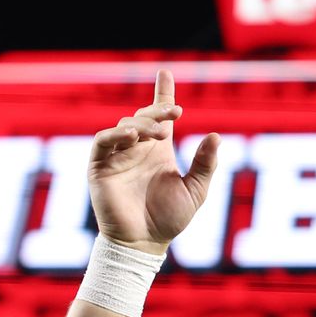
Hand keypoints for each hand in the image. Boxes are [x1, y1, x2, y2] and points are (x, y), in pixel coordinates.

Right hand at [88, 69, 219, 256]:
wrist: (145, 244)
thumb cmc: (169, 220)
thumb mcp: (195, 190)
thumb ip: (205, 164)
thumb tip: (216, 136)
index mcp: (158, 151)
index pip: (159, 116)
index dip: (162, 93)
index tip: (165, 72)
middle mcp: (137, 149)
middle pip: (143, 116)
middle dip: (158, 110)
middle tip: (175, 112)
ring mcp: (117, 157)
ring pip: (125, 125)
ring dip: (142, 123)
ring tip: (159, 133)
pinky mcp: (100, 167)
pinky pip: (103, 142)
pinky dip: (116, 134)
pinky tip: (133, 136)